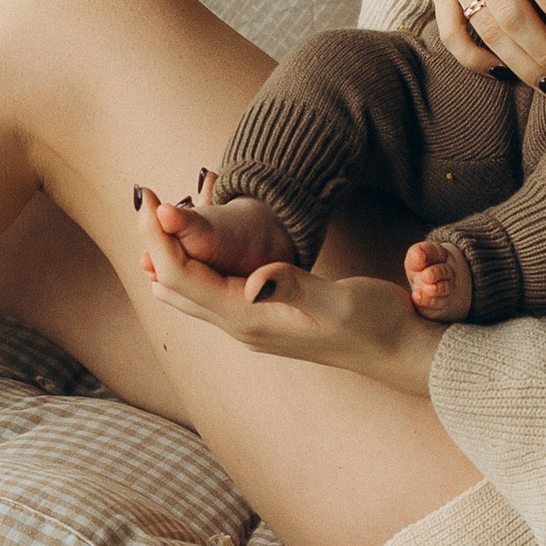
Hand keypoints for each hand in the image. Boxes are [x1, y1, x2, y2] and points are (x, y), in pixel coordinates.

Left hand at [137, 197, 437, 388]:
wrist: (401, 351)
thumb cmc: (377, 324)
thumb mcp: (339, 302)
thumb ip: (295, 288)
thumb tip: (257, 279)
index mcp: (251, 318)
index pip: (182, 277)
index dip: (157, 236)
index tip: (147, 194)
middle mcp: (242, 327)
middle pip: (174, 286)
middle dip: (152, 241)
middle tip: (144, 196)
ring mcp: (251, 327)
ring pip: (188, 293)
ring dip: (168, 255)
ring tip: (159, 215)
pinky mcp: (263, 320)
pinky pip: (209, 293)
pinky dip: (192, 264)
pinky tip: (196, 243)